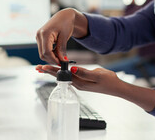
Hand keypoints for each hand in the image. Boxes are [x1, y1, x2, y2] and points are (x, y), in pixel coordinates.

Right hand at [36, 8, 87, 64]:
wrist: (64, 16)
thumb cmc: (66, 23)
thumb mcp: (64, 37)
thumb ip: (62, 49)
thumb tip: (62, 61)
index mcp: (44, 33)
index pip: (46, 52)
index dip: (54, 59)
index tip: (62, 63)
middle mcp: (39, 35)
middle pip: (43, 54)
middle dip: (52, 60)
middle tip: (62, 62)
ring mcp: (38, 37)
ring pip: (42, 53)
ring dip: (51, 57)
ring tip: (61, 57)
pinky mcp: (40, 39)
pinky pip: (43, 49)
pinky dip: (50, 53)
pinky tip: (58, 53)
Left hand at [36, 65, 154, 111]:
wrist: (116, 87)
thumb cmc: (108, 81)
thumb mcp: (97, 75)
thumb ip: (84, 72)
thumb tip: (72, 69)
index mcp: (80, 82)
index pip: (62, 76)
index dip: (52, 70)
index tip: (43, 66)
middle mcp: (78, 83)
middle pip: (60, 77)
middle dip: (49, 71)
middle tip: (38, 67)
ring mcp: (80, 83)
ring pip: (64, 76)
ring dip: (54, 72)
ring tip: (44, 69)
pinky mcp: (83, 81)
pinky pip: (70, 76)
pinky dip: (62, 72)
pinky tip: (60, 70)